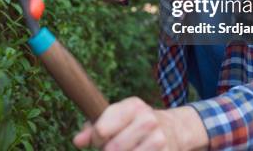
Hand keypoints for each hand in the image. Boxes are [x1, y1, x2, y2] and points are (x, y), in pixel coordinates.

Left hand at [72, 97, 207, 150]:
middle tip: (112, 148)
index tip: (98, 140)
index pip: (102, 129)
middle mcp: (147, 120)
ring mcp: (158, 139)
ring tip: (126, 150)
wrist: (175, 128)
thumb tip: (77, 141)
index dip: (95, 139)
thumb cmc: (137, 123)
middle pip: (112, 149)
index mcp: (133, 106)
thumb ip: (95, 126)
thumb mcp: (119, 116)